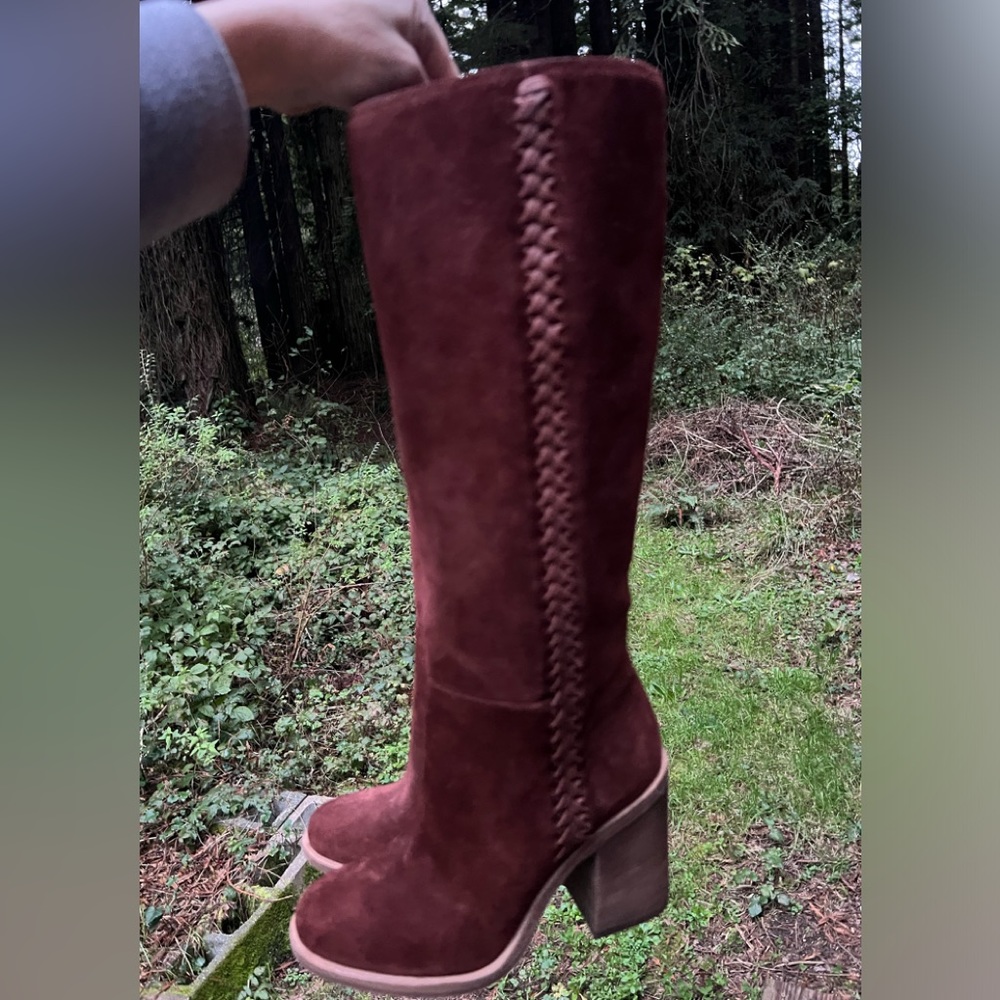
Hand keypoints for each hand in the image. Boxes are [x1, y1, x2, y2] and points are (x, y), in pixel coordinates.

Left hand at [197, 0, 458, 114]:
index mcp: (410, 4)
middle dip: (416, 105)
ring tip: (392, 130)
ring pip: (388, 86)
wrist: (267, 48)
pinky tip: (366, 123)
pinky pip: (361, 93)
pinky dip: (365, 109)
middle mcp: (384, 14)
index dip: (448, 100)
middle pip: (416, 72)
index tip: (453, 133)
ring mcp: (356, 38)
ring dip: (389, 109)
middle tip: (424, 138)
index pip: (444, 60)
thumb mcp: (403, 69)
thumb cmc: (340, 48)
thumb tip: (431, 116)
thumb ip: (426, 93)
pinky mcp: (333, 63)